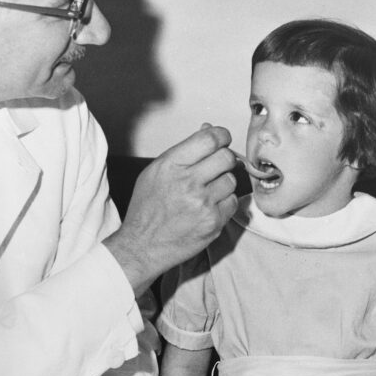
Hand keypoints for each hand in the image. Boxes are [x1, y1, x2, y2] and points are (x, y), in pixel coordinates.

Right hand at [106, 124, 237, 293]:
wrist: (142, 246)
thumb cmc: (147, 209)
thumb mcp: (156, 172)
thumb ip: (184, 151)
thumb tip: (208, 129)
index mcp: (171, 165)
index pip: (210, 139)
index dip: (221, 136)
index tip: (222, 139)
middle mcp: (188, 182)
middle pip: (226, 157)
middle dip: (224, 159)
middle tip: (215, 167)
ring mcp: (203, 203)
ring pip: (231, 180)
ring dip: (223, 183)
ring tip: (205, 192)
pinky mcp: (214, 222)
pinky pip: (233, 202)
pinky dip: (224, 203)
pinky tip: (208, 208)